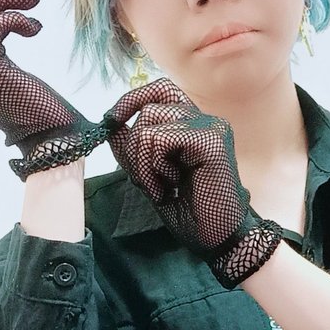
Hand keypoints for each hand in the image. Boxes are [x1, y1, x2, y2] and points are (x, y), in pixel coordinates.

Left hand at [104, 79, 282, 287]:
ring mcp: (210, 128)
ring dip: (142, 161)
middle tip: (146, 178)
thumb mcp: (151, 177)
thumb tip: (111, 124)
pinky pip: (160, 139)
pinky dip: (153, 166)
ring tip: (161, 187)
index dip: (133, 100)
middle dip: (133, 144)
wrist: (219, 239)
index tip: (112, 121)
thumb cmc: (192, 213)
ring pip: (150, 122)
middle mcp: (205, 121)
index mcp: (194, 126)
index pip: (160, 91)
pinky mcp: (210, 142)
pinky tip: (169, 186)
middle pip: (150, 105)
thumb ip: (133, 150)